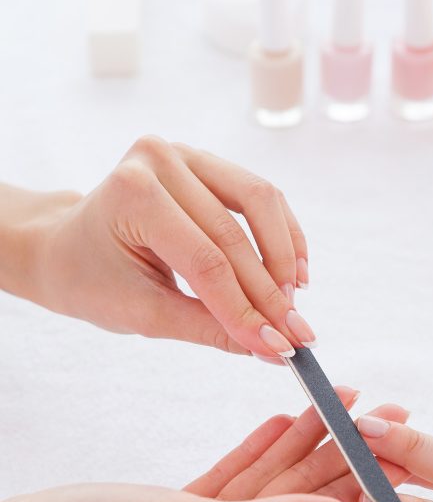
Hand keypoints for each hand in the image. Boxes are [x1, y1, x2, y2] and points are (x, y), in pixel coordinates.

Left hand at [0, 137, 313, 359]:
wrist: (64, 247)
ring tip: (294, 302)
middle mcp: (160, 160)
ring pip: (260, 203)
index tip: (280, 347)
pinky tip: (294, 272)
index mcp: (133, 194)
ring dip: (284, 257)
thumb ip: (211, 328)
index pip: (207, 262)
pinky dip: (281, 235)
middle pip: (235, 236)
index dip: (247, 308)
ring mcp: (185, 153)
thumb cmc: (92, 280)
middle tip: (299, 335)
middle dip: (271, 293)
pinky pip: (259, 196)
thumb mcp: (145, 314)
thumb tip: (272, 348)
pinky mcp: (206, 162)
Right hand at [0, 393, 366, 501]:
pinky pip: (238, 473)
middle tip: (394, 411)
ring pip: (276, 474)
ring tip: (348, 400)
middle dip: (352, 447)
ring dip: (312, 436)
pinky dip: (263, 445)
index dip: (367, 471)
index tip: (406, 440)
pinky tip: (283, 419)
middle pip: (308, 488)